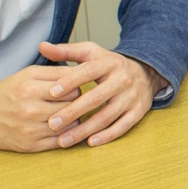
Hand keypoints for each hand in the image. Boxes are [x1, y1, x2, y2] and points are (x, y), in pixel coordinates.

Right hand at [0, 63, 75, 151]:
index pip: (71, 88)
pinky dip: (66, 134)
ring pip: (70, 125)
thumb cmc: (7, 92)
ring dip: (73, 119)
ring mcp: (30, 130)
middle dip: (76, 102)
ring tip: (67, 113)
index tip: (74, 87)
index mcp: (30, 89)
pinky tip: (62, 126)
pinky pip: (61, 141)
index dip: (76, 86)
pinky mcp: (30, 146)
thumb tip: (82, 71)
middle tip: (72, 101)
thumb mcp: (27, 74)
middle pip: (72, 106)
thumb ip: (55, 71)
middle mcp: (30, 110)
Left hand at [32, 41, 165, 147]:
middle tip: (52, 123)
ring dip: (84, 130)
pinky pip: (122, 127)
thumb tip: (42, 46)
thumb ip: (66, 51)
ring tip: (63, 140)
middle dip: (72, 112)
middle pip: (96, 98)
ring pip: (106, 116)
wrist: (146, 73)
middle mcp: (122, 80)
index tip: (51, 93)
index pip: (88, 72)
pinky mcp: (138, 112)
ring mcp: (132, 97)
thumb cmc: (110, 65)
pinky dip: (107, 136)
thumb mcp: (91, 53)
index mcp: (109, 63)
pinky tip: (90, 142)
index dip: (70, 82)